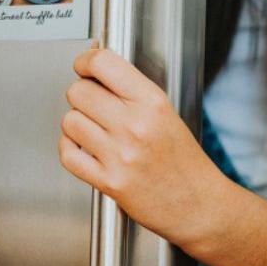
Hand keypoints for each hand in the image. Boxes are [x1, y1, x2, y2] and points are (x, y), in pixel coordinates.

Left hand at [60, 48, 229, 248]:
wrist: (198, 204)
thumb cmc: (184, 161)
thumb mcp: (166, 113)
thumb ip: (132, 92)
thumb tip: (95, 70)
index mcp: (152, 102)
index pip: (103, 64)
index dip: (85, 61)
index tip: (84, 66)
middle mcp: (135, 125)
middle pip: (79, 91)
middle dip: (81, 95)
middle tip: (91, 103)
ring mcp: (120, 154)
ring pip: (70, 121)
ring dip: (76, 123)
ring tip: (92, 129)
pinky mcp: (109, 182)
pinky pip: (68, 154)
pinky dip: (69, 149)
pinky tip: (83, 148)